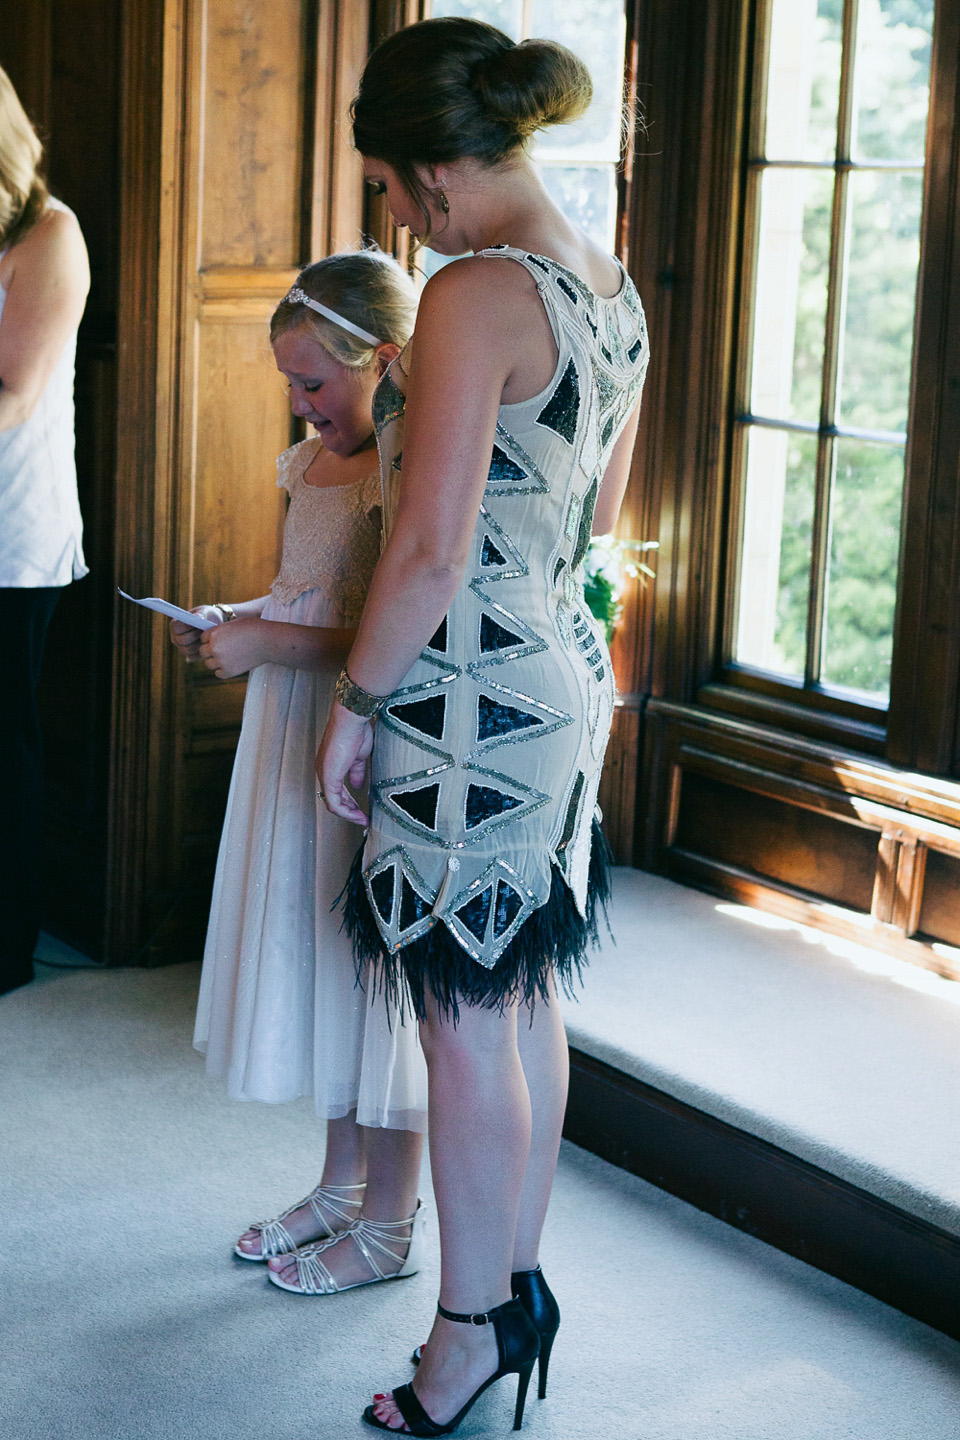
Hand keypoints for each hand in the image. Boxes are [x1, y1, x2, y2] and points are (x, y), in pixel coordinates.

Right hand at [169, 605, 222, 660]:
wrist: (215, 626)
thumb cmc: (209, 616)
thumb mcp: (206, 612)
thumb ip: (201, 613)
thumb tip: (197, 617)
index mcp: (175, 625)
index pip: (175, 628)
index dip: (186, 626)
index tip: (197, 623)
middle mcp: (175, 637)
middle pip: (182, 640)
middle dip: (195, 635)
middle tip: (205, 631)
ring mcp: (182, 648)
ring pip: (189, 649)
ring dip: (199, 643)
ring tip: (207, 636)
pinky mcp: (190, 656)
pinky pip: (195, 656)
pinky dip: (203, 650)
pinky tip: (207, 643)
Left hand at [198, 618, 270, 678]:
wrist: (269, 641)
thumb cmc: (254, 629)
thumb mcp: (233, 624)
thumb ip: (220, 632)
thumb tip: (212, 640)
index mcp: (214, 633)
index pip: (203, 638)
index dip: (211, 639)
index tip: (221, 640)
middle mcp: (214, 647)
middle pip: (203, 652)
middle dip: (211, 650)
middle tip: (224, 650)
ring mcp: (220, 661)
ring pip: (209, 664)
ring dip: (216, 661)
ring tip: (228, 657)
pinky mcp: (228, 672)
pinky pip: (218, 673)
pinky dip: (223, 670)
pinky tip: (232, 664)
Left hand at [316, 701, 373, 825]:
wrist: (352, 720)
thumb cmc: (355, 731)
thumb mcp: (359, 757)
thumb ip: (356, 773)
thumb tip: (357, 786)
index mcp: (329, 765)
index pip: (336, 790)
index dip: (348, 802)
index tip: (360, 808)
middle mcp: (323, 770)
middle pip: (333, 799)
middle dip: (349, 810)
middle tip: (362, 817)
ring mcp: (324, 774)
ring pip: (333, 803)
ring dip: (348, 813)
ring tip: (361, 819)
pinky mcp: (328, 778)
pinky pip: (334, 802)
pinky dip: (346, 811)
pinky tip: (357, 814)